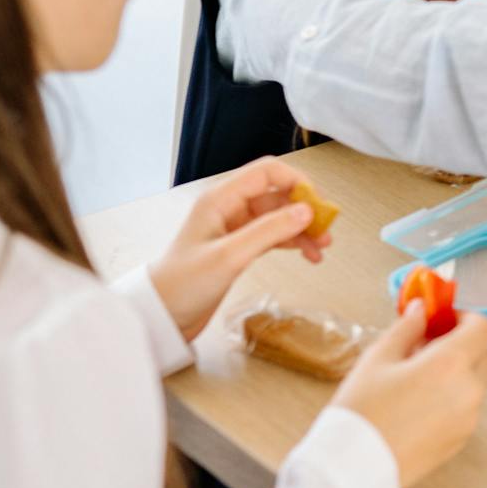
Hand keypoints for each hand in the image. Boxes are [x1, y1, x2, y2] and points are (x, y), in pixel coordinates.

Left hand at [148, 157, 331, 340]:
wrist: (161, 315)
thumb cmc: (182, 284)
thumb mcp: (229, 257)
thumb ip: (269, 231)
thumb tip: (307, 211)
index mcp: (220, 199)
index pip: (267, 172)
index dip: (297, 182)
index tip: (318, 205)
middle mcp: (228, 208)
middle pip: (276, 194)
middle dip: (304, 209)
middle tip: (326, 231)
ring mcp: (233, 229)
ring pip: (278, 217)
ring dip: (301, 228)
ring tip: (322, 248)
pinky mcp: (237, 248)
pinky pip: (272, 236)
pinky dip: (291, 242)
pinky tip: (307, 254)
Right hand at [329, 303, 486, 487]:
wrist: (354, 466)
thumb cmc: (362, 410)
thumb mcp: (378, 358)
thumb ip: (407, 328)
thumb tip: (421, 309)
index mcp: (450, 364)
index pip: (483, 328)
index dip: (466, 318)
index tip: (442, 320)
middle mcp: (468, 391)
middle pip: (482, 355)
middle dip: (461, 345)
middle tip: (426, 346)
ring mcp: (468, 419)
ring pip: (474, 384)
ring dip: (456, 373)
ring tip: (415, 378)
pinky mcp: (460, 440)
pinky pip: (465, 409)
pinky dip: (451, 399)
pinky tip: (417, 404)